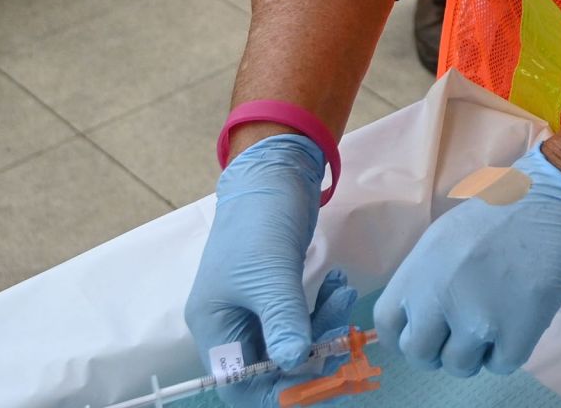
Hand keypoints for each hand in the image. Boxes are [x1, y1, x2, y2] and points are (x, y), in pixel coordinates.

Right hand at [184, 135, 333, 406]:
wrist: (273, 175)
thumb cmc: (259, 223)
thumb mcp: (270, 274)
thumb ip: (283, 321)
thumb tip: (297, 364)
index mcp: (215, 326)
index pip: (237, 383)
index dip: (275, 390)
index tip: (317, 378)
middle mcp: (230, 324)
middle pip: (269, 368)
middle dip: (310, 357)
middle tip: (344, 339)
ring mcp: (254, 309)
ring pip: (292, 343)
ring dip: (323, 327)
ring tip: (345, 294)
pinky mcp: (277, 294)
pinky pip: (302, 319)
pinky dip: (323, 308)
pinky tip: (339, 284)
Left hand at [376, 142, 560, 376]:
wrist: (557, 198)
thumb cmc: (503, 210)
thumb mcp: (445, 236)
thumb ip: (425, 278)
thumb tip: (420, 317)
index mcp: (419, 269)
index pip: (388, 325)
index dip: (406, 336)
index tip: (427, 332)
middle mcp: (439, 297)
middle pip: (420, 354)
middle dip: (441, 349)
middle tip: (464, 332)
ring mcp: (478, 318)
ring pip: (460, 366)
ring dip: (477, 353)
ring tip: (496, 324)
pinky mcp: (517, 331)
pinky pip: (502, 365)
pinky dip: (510, 351)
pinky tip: (520, 321)